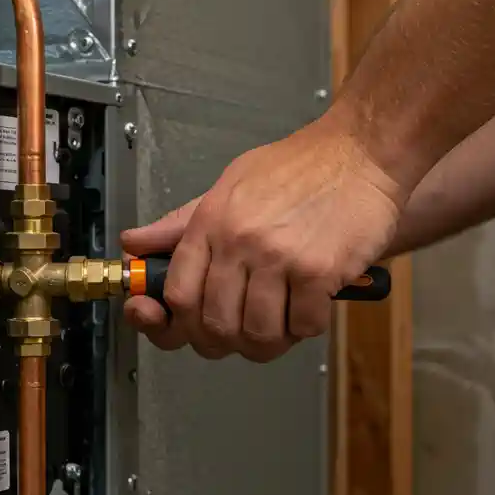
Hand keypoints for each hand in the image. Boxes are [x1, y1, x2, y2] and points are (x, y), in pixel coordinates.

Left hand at [121, 122, 403, 361]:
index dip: (177, 326)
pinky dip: (307, 326)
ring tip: (281, 322)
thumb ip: (181, 223)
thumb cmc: (299, 168)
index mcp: (210, 222)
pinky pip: (303, 326)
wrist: (361, 152)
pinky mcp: (319, 271)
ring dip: (269, 341)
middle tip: (242, 333)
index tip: (188, 330)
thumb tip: (134, 245)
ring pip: (257, 334)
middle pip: (213, 324)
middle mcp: (239, 240)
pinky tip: (312, 305)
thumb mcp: (230, 185)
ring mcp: (279, 258)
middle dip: (226, 342)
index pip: (176, 295)